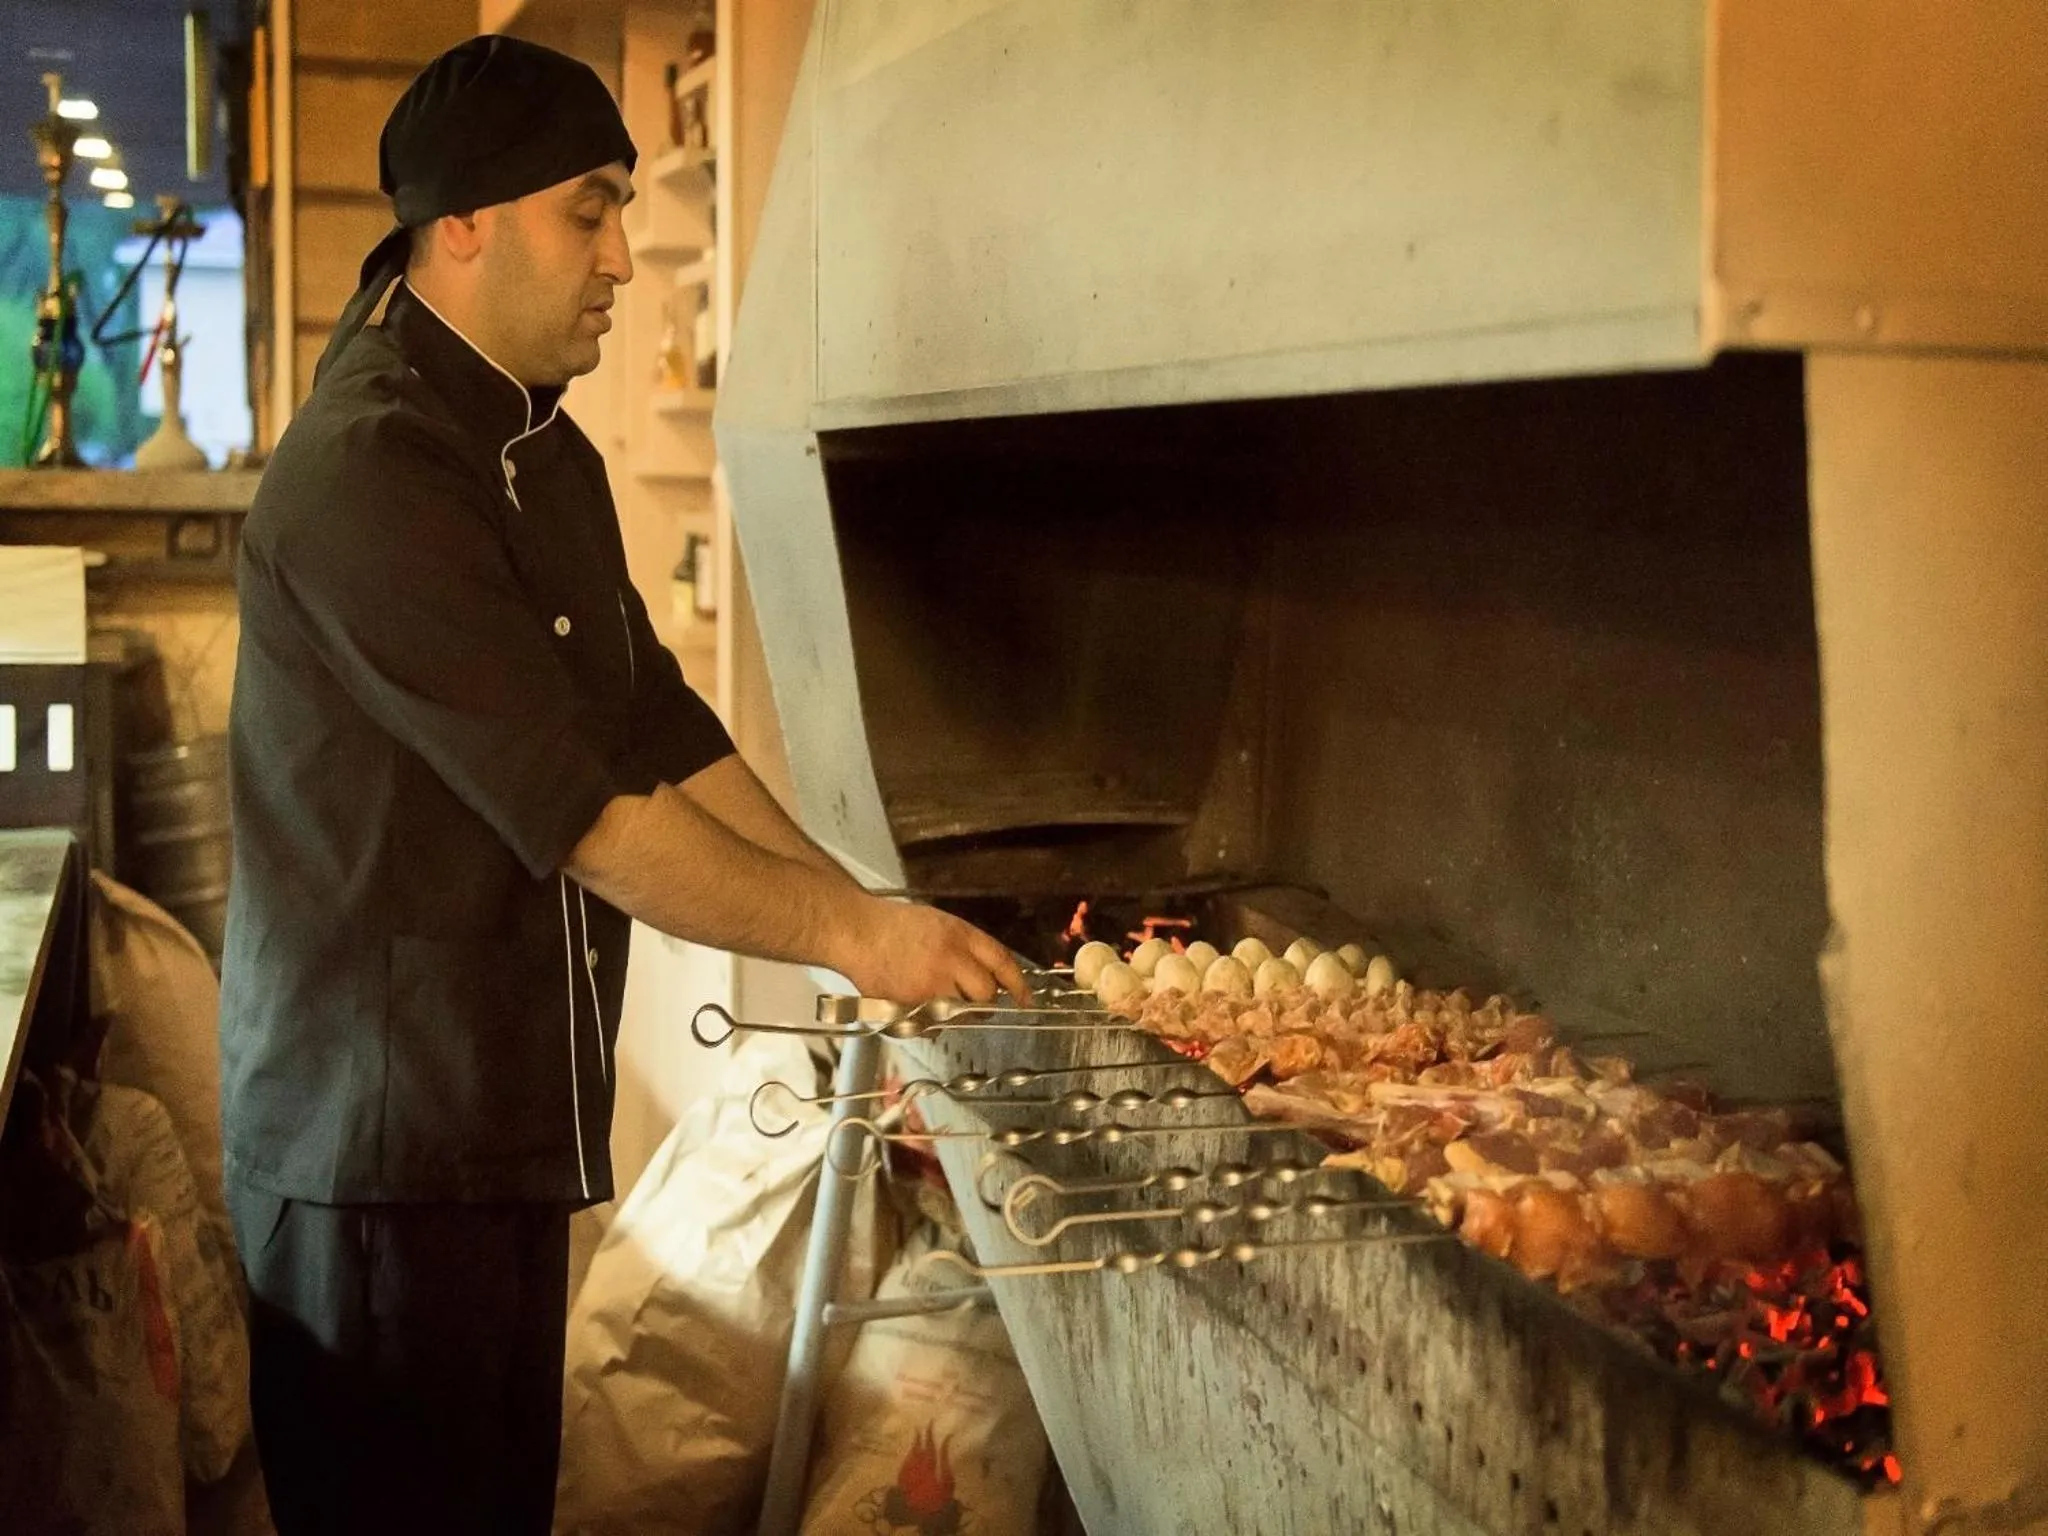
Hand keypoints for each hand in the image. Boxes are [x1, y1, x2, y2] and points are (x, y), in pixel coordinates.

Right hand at [839, 900, 1033, 1007]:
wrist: (855, 932)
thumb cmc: (895, 926)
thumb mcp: (939, 924)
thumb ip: (966, 948)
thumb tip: (990, 975)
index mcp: (959, 935)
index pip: (1001, 961)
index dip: (1017, 983)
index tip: (1025, 999)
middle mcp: (950, 960)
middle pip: (986, 995)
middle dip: (983, 1001)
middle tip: (970, 999)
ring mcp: (931, 986)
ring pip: (961, 1014)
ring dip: (955, 1012)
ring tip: (933, 996)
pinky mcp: (912, 1007)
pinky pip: (934, 1024)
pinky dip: (930, 1021)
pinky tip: (914, 1001)